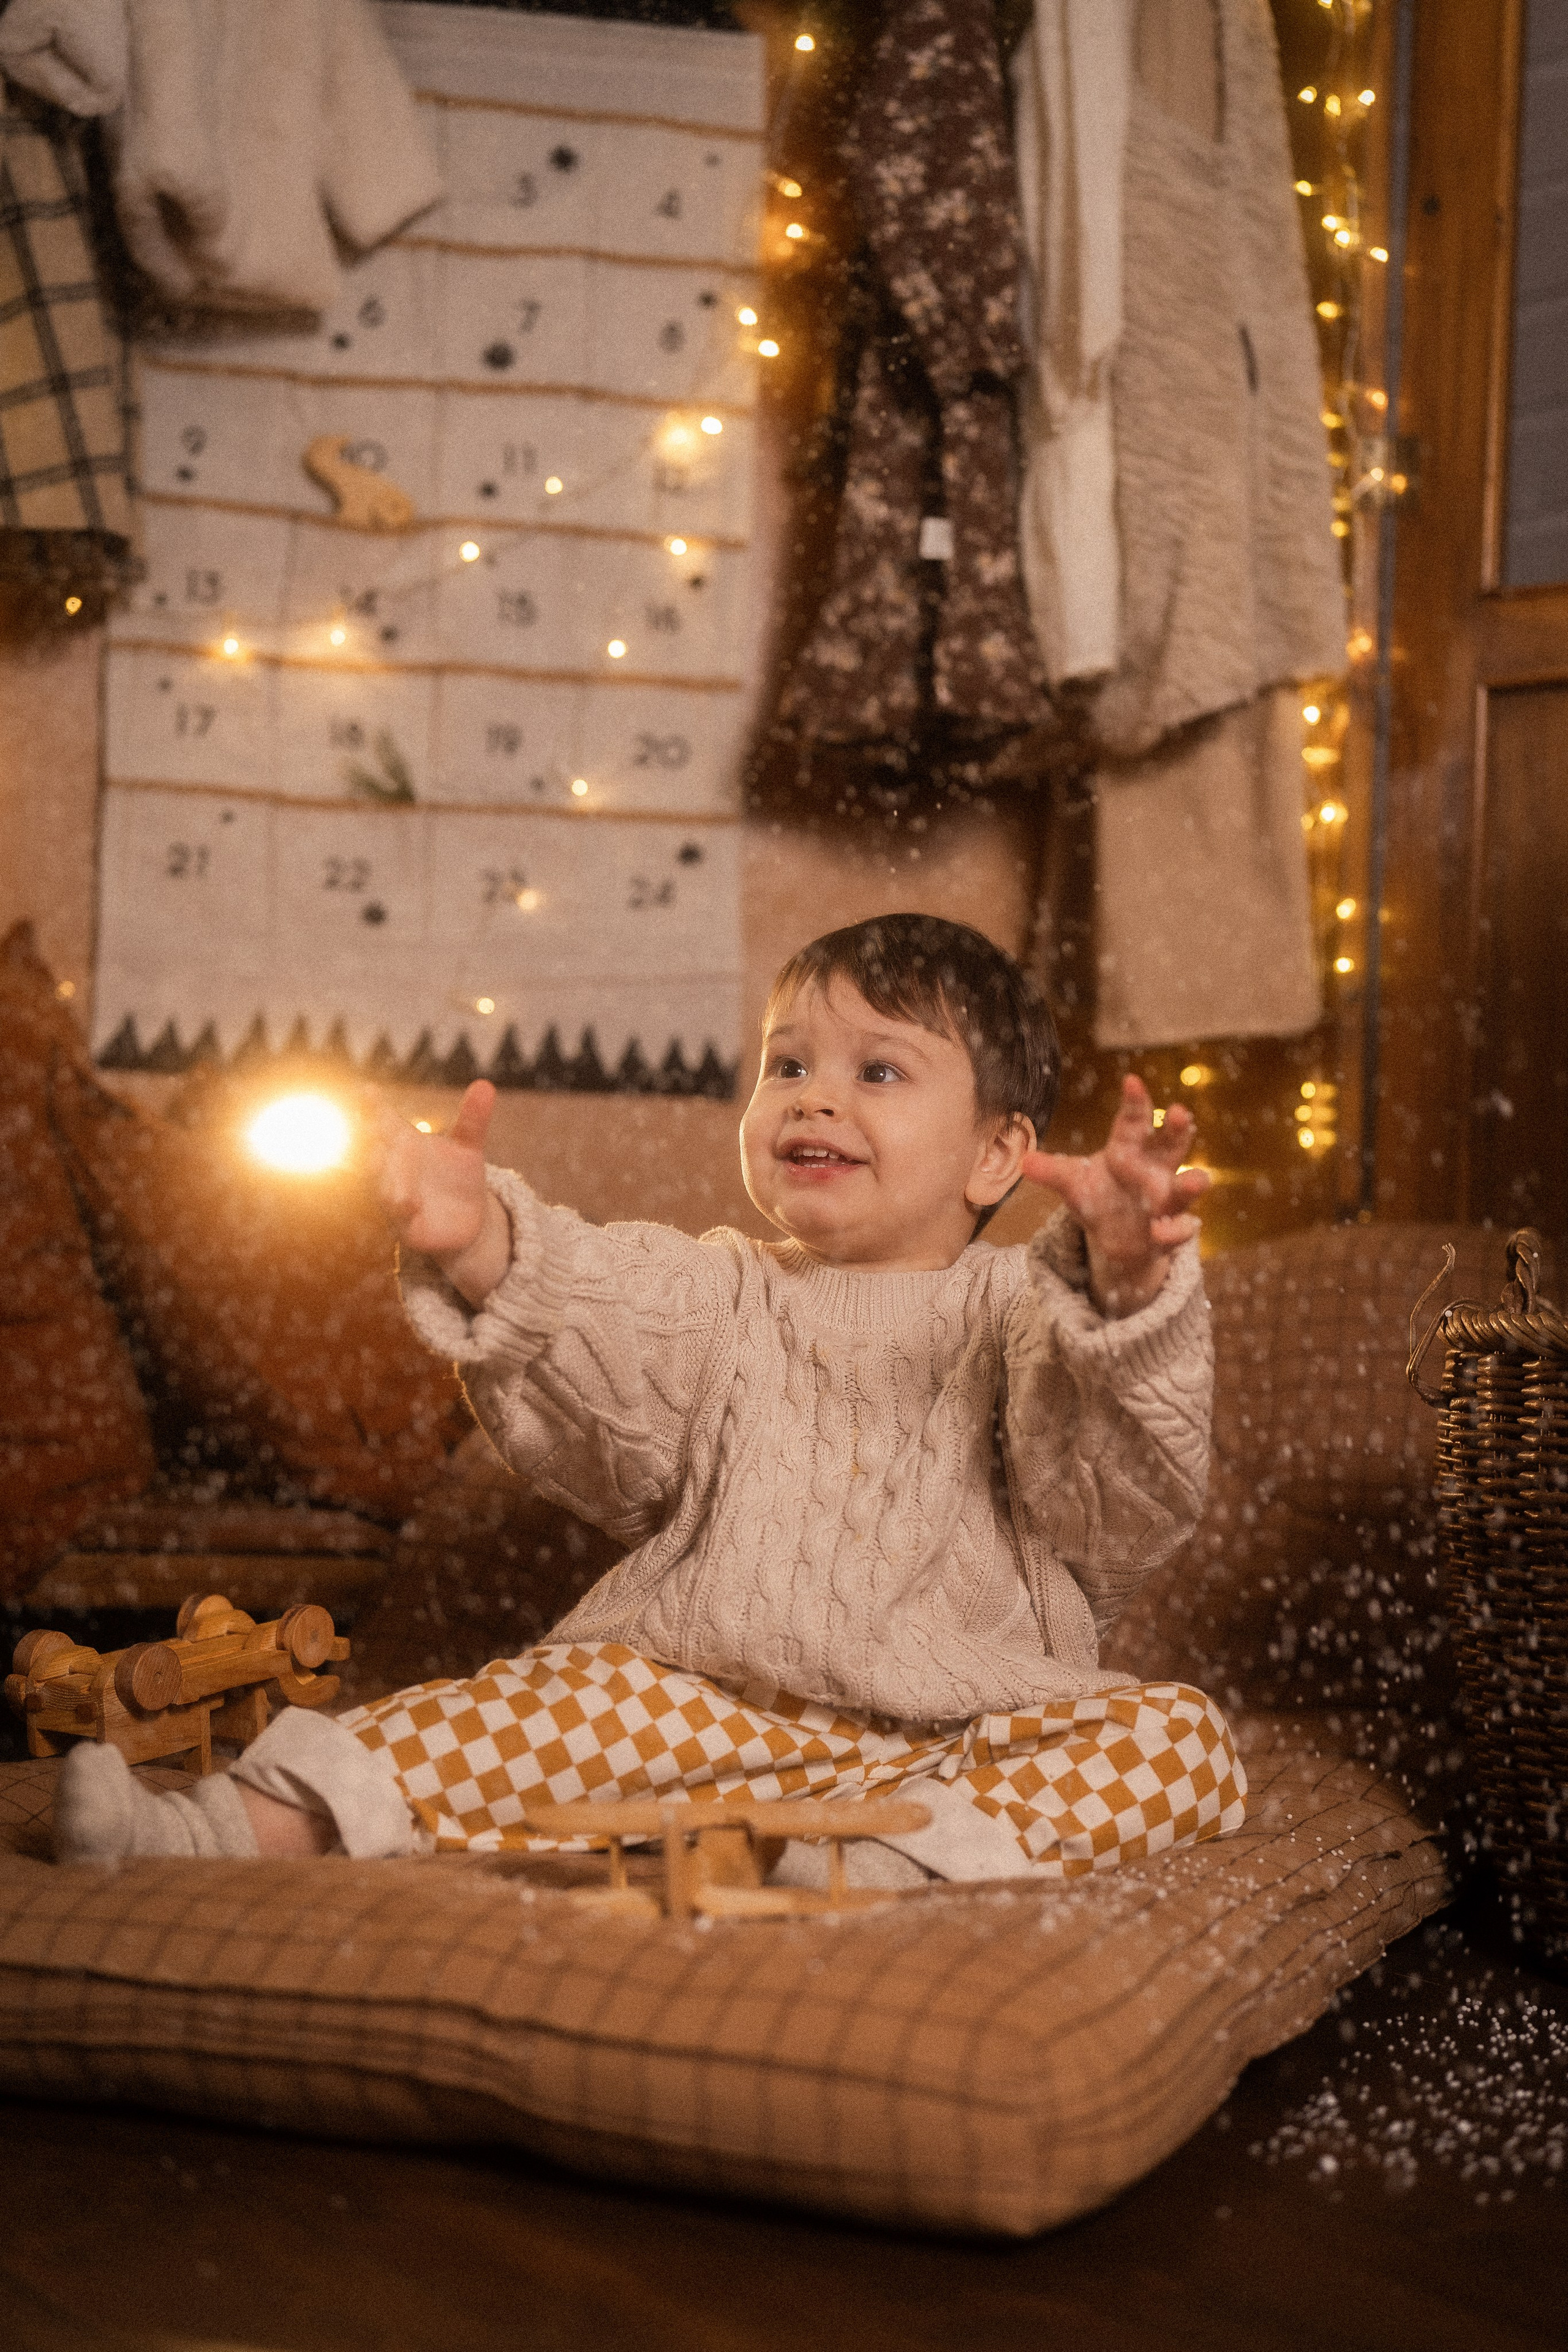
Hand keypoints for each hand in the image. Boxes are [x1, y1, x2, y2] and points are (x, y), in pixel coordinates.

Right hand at [372, 1080, 510, 1305]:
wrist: (466, 1220)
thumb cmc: (458, 1176)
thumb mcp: (468, 1147)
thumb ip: (473, 1119)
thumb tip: (485, 1084)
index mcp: (404, 1144)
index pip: (385, 1122)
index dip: (374, 1106)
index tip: (367, 1089)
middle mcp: (392, 1170)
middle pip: (377, 1153)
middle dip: (374, 1141)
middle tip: (375, 1126)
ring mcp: (394, 1198)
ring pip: (382, 1187)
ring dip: (383, 1177)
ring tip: (384, 1162)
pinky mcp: (406, 1227)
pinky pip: (400, 1218)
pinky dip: (402, 1210)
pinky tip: (409, 1204)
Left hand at [1021, 1074, 1209, 1318]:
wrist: (1117, 1238)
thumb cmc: (1100, 1198)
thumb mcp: (1073, 1184)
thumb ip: (1053, 1172)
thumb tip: (1023, 1161)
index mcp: (1129, 1150)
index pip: (1134, 1120)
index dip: (1135, 1101)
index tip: (1131, 1080)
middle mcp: (1155, 1170)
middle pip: (1171, 1144)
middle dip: (1177, 1129)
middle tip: (1178, 1112)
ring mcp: (1167, 1200)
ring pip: (1186, 1186)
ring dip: (1193, 1183)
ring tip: (1195, 1180)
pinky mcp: (1170, 1229)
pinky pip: (1181, 1229)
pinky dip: (1175, 1230)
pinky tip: (1162, 1231)